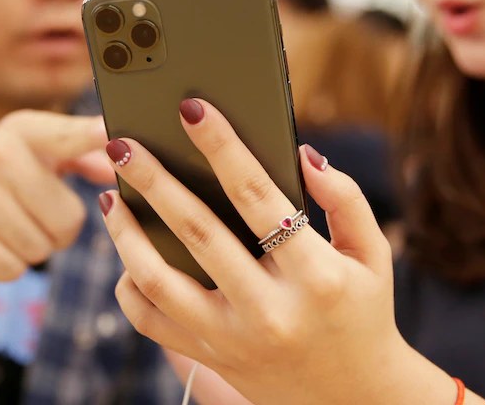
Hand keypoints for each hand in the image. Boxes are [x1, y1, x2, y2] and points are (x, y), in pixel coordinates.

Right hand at [0, 110, 113, 280]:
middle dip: (61, 228)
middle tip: (37, 214)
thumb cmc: (6, 180)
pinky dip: (11, 264)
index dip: (97, 137)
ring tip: (12, 226)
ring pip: (42, 247)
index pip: (72, 135)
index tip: (116, 138)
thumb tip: (122, 160)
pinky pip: (14, 268)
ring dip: (36, 247)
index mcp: (23, 129)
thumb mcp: (40, 155)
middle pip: (69, 219)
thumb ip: (86, 153)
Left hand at [100, 99, 459, 404]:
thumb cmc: (362, 311)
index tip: (191, 108)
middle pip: (196, 232)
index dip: (221, 146)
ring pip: (159, 281)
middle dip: (154, 180)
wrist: (354, 398)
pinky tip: (126, 254)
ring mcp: (233, 339)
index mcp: (315, 274)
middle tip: (121, 143)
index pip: (257, 195)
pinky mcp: (211, 357)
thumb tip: (303, 153)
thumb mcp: (373, 254)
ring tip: (111, 195)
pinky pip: (151, 323)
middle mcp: (269, 310)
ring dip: (127, 233)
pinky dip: (130, 286)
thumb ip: (344, 198)